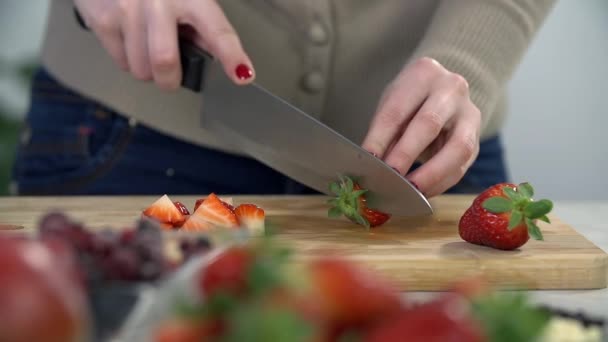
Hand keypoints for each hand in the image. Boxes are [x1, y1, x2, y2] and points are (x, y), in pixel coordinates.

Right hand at [74, 0, 254, 89]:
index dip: (232, 56)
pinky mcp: (103, 19)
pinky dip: (128, 60)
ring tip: (146, 44)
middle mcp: (158, 1)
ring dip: (147, 69)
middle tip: (171, 75)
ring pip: (141, 69)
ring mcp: (127, 10)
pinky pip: (121, 63)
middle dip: (170, 79)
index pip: (216, 30)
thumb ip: (203, 26)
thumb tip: (220, 58)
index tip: (242, 75)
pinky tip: (130, 37)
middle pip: (165, 61)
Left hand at [362, 57, 480, 197]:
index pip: (397, 108)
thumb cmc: (411, 100)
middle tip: (389, 177)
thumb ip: (384, 133)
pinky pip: (462, 166)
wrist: (445, 91)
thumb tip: (372, 166)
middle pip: (430, 122)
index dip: (381, 137)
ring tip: (410, 192)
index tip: (367, 160)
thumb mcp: (393, 104)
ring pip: (458, 148)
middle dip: (406, 153)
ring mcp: (470, 114)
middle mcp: (452, 89)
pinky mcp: (478, 140)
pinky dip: (441, 183)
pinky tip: (422, 193)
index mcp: (423, 74)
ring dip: (431, 174)